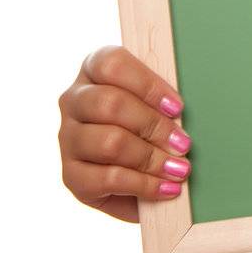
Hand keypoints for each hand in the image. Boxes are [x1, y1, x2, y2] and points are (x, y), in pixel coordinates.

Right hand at [58, 45, 193, 221]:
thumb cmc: (151, 126)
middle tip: (184, 143)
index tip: (178, 107)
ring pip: (108, 142)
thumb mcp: (156, 104)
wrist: (135, 176)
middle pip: (109, 104)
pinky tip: (167, 188)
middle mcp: (73, 101)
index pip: (111, 64)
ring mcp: (68, 139)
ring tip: (179, 168)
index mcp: (94, 70)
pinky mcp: (71, 175)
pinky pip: (107, 178)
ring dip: (151, 158)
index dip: (148, 85)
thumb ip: (163, 100)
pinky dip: (144, 184)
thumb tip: (182, 114)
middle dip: (154, 126)